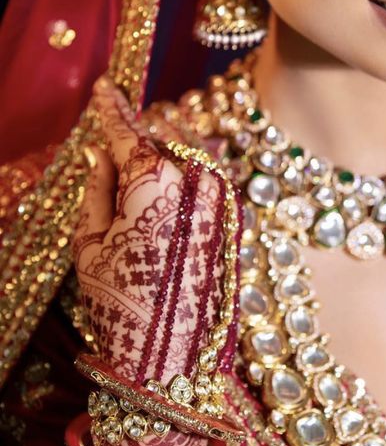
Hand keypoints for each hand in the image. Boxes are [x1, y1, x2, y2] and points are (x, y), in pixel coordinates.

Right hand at [73, 76, 227, 387]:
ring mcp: (221, 198)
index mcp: (154, 182)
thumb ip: (95, 191)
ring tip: (146, 173)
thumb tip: (99, 154)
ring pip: (190, 156)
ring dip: (167, 153)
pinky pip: (211, 178)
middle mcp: (196, 180)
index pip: (131, 133)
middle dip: (139, 140)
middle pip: (162, 142)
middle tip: (117, 141)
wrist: (171, 359)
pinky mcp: (235, 218)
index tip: (106, 87)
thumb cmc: (120, 304)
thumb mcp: (90, 247)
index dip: (114, 110)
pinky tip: (176, 188)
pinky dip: (192, 172)